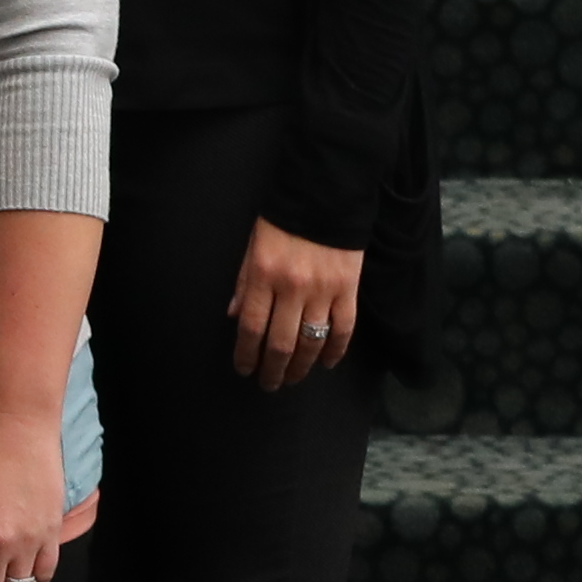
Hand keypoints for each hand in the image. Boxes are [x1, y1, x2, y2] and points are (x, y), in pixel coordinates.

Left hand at [229, 217, 365, 388]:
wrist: (326, 196)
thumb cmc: (282, 223)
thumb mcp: (252, 248)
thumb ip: (244, 284)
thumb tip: (233, 317)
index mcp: (263, 276)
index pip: (250, 326)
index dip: (245, 354)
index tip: (244, 369)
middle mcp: (292, 288)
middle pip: (280, 343)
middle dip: (272, 370)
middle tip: (268, 384)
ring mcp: (323, 291)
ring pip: (311, 342)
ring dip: (300, 367)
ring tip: (292, 379)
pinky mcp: (349, 289)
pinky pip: (343, 329)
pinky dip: (335, 351)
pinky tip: (326, 363)